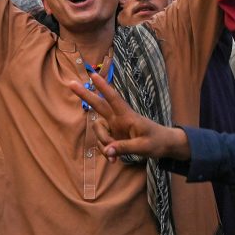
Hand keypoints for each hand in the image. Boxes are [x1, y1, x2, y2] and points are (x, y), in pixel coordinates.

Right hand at [67, 72, 190, 162]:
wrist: (164, 146)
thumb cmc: (156, 142)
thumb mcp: (143, 147)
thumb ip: (124, 148)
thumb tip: (107, 150)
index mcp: (127, 116)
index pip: (113, 99)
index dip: (103, 87)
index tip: (93, 75)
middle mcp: (118, 118)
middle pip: (99, 104)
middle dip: (85, 94)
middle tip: (70, 83)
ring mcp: (115, 127)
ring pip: (98, 129)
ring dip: (102, 143)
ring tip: (113, 157)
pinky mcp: (114, 136)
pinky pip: (103, 142)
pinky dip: (106, 151)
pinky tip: (113, 159)